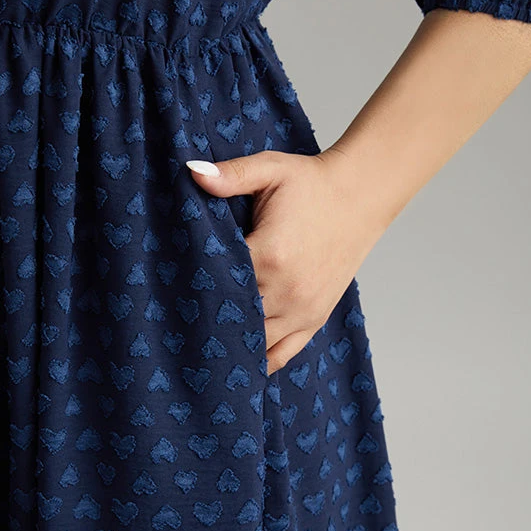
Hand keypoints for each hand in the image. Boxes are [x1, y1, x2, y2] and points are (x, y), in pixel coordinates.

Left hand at [186, 148, 385, 375]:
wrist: (361, 195)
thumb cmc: (312, 183)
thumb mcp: (270, 169)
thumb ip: (231, 175)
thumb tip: (191, 173)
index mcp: (270, 255)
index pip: (217, 283)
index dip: (191, 286)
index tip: (169, 288)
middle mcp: (287, 291)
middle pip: (231, 318)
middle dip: (205, 319)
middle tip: (174, 321)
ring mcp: (302, 309)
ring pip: (254, 343)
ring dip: (230, 342)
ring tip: (199, 344)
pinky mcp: (315, 318)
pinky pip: (283, 354)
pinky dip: (260, 361)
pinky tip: (238, 361)